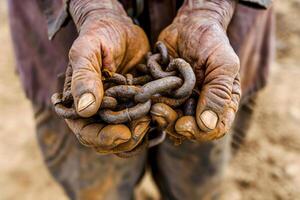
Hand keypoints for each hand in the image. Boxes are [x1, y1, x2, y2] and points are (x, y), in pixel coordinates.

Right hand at [59, 0, 149, 153]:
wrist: (121, 29)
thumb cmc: (100, 35)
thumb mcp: (88, 50)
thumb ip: (84, 77)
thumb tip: (85, 110)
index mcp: (78, 103)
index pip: (86, 131)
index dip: (103, 138)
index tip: (123, 134)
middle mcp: (96, 112)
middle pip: (107, 142)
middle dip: (126, 138)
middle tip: (143, 123)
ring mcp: (116, 111)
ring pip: (126, 139)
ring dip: (141, 134)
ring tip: (152, 116)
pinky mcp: (133, 107)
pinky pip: (141, 126)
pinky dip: (151, 126)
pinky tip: (159, 114)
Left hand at [158, 0, 240, 140]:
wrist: (189, 25)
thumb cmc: (210, 41)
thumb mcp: (222, 64)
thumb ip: (218, 92)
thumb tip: (207, 125)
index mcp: (221, 102)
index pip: (213, 129)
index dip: (198, 132)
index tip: (183, 125)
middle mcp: (201, 105)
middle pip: (188, 129)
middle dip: (173, 125)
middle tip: (160, 112)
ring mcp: (182, 101)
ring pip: (170, 121)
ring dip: (160, 117)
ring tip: (153, 105)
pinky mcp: (166, 94)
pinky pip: (158, 108)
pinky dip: (150, 106)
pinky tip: (146, 97)